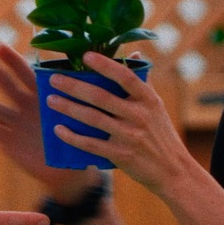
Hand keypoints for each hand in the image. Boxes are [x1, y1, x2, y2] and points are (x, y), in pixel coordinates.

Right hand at [0, 42, 96, 196]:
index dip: (13, 57)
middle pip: (10, 84)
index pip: (27, 70)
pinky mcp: (13, 144)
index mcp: (45, 93)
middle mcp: (28, 106)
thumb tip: (136, 52)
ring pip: (0, 109)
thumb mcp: (96, 105)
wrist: (74, 169)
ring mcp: (18, 124)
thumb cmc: (83, 132)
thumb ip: (110, 78)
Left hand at [44, 51, 192, 194]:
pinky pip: (91, 144)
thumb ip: (143, 81)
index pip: (125, 76)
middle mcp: (139, 115)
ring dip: (68, 108)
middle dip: (73, 86)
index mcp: (148, 99)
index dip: (105, 64)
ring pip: (92, 118)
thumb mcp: (156, 106)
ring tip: (50, 100)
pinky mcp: (121, 155)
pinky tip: (58, 129)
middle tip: (54, 79)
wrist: (173, 171)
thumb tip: (135, 54)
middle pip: (101, 96)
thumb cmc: (160, 134)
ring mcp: (129, 136)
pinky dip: (72, 137)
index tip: (85, 56)